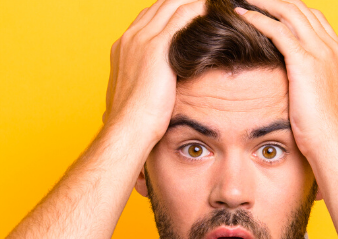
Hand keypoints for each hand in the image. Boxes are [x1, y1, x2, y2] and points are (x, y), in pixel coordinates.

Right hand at [102, 0, 207, 143]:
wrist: (128, 128)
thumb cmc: (134, 120)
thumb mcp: (137, 93)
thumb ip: (145, 80)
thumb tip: (155, 88)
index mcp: (123, 46)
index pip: (149, 15)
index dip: (170, 10)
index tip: (190, 11)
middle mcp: (131, 37)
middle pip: (161, 4)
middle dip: (183, 1)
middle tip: (207, 3)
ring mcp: (142, 40)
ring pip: (172, 4)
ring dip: (193, 2)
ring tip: (214, 3)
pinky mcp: (157, 47)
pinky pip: (183, 16)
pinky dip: (199, 8)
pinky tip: (213, 9)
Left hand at [234, 0, 337, 161]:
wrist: (336, 146)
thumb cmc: (332, 135)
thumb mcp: (336, 108)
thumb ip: (329, 95)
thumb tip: (326, 100)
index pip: (315, 21)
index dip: (293, 11)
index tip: (274, 9)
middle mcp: (333, 49)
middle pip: (302, 10)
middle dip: (277, 1)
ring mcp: (321, 53)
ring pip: (290, 12)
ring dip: (265, 2)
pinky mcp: (305, 62)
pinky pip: (278, 31)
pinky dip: (258, 19)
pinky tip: (242, 15)